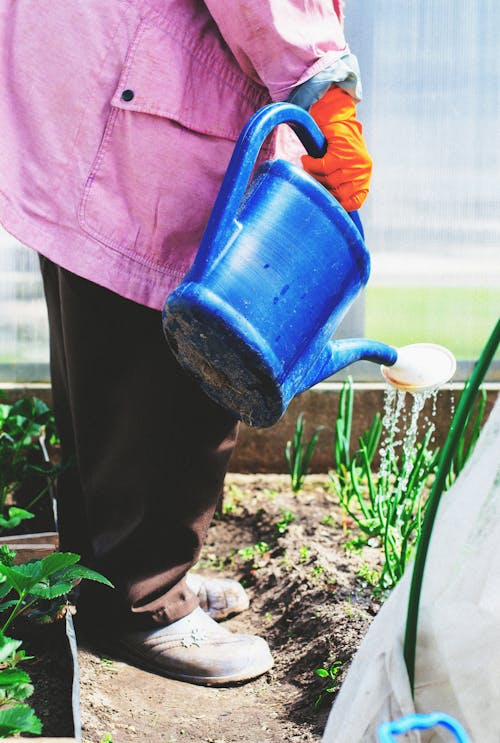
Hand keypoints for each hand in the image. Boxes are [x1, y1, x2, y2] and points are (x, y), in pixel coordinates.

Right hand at [301, 86, 371, 211]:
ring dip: (315, 175)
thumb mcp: (343, 170)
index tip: (325, 200)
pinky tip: (306, 159)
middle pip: (338, 193)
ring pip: (329, 180)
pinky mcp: (343, 151)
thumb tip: (324, 206)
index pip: (354, 202)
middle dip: (323, 188)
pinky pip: (322, 166)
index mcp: (364, 179)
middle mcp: (362, 172)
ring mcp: (354, 162)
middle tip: (313, 180)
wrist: (337, 119)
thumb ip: (340, 186)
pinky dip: (311, 164)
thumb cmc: (337, 148)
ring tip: (309, 167)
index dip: (338, 205)